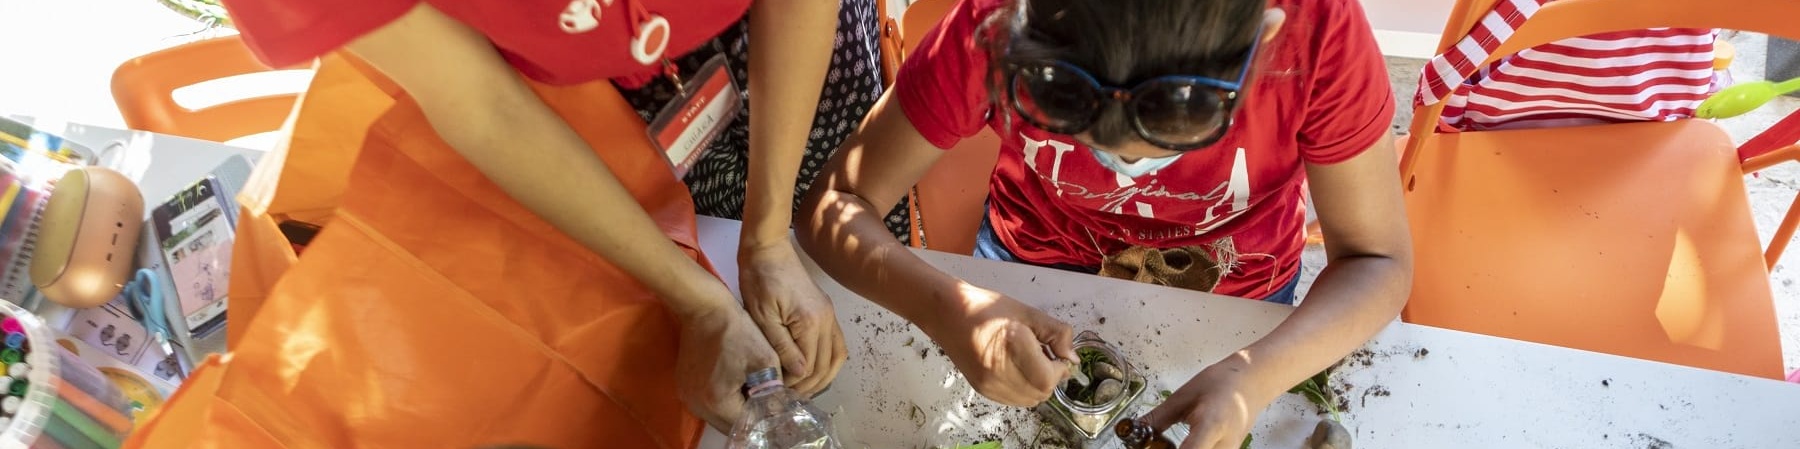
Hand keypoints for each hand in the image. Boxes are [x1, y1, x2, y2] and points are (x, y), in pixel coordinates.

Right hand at [674, 299, 782, 430]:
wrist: (705, 308)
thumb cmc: (737, 331)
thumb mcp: (765, 361)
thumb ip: (775, 391)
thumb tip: (781, 411)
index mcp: (717, 402)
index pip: (746, 425)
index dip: (764, 420)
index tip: (777, 411)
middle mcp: (698, 405)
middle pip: (730, 425)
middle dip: (751, 418)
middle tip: (768, 406)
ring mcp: (687, 396)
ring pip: (719, 416)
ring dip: (737, 410)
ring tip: (754, 396)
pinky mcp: (684, 387)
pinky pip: (708, 404)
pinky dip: (724, 401)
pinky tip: (737, 387)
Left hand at [739, 241, 846, 396]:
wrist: (768, 250)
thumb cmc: (759, 281)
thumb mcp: (762, 317)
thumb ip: (781, 346)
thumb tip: (799, 373)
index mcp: (810, 322)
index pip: (807, 367)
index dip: (792, 384)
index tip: (773, 391)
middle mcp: (826, 321)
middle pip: (825, 367)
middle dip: (807, 386)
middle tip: (786, 397)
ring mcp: (830, 316)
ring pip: (837, 358)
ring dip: (822, 377)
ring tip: (801, 389)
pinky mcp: (827, 312)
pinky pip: (836, 344)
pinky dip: (828, 362)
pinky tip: (812, 370)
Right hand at [924, 284, 1074, 406]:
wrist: (947, 314)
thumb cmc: (987, 308)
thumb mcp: (1028, 313)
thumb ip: (1057, 334)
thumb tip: (1072, 359)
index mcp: (1013, 346)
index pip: (1049, 378)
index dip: (1059, 369)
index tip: (1056, 354)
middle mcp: (999, 371)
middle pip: (1042, 393)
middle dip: (1050, 377)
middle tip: (1044, 356)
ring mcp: (989, 384)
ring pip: (1030, 400)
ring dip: (1037, 385)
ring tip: (1028, 362)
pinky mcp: (982, 390)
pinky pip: (1015, 400)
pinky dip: (1023, 389)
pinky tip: (1015, 368)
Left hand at [1142, 353, 1274, 448]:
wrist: (1251, 384)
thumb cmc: (1220, 384)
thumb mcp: (1183, 397)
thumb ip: (1158, 419)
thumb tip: (1134, 431)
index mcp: (1211, 425)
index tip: (1146, 448)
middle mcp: (1223, 446)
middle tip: (1152, 445)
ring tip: (1164, 444)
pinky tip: (1180, 446)